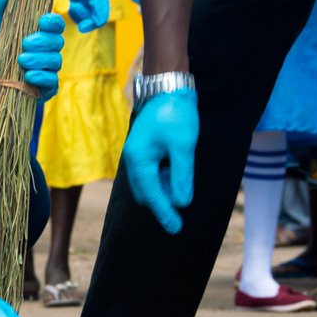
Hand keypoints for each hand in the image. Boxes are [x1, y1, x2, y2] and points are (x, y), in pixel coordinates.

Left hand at [0, 0, 65, 118]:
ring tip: (21, 60)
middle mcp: (46, 51)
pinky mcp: (45, 89)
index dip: (53, 21)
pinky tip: (29, 77)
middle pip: (57, 42)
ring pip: (55, 61)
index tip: (42, 20)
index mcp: (37, 35)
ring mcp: (47, 70)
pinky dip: (42, 78)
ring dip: (40, 60)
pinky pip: (52, 82)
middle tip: (25, 44)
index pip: (55, 25)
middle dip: (43, 42)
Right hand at [122, 89, 197, 233]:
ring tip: (182, 188)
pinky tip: (176, 175)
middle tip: (181, 211)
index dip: (165, 213)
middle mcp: (133, 159)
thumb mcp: (183, 146)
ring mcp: (136, 154)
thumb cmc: (175, 114)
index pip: (152, 195)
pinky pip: (149, 173)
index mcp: (139, 159)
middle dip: (161, 204)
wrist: (167, 87)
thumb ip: (182, 175)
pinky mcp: (143, 150)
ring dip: (163, 191)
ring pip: (147, 184)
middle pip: (145, 193)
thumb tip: (182, 202)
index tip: (176, 229)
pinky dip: (162, 180)